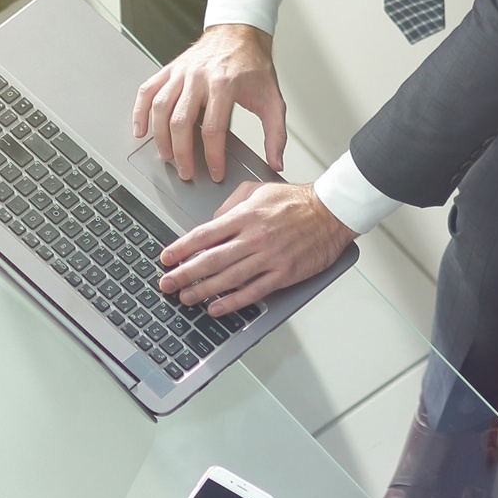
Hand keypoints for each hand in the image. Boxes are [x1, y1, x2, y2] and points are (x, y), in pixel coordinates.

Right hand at [133, 24, 285, 183]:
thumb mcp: (273, 98)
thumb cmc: (254, 65)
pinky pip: (147, 90)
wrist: (240, 33)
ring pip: (161, 108)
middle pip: (181, 122)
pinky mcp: (170, 69)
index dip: (213, 156)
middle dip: (182, 153)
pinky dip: (140, 111)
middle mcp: (199, 77)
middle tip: (186, 172)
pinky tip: (141, 129)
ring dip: (160, 137)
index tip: (215, 172)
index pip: (213, 129)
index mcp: (224, 84)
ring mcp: (181, 72)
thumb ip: (276, 133)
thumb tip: (275, 161)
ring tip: (166, 156)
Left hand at [158, 180, 352, 313]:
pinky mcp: (284, 274)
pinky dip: (233, 302)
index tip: (166, 258)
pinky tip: (217, 308)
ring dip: (203, 290)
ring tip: (185, 297)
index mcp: (246, 216)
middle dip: (184, 273)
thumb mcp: (258, 190)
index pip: (204, 234)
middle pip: (211, 259)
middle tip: (166, 283)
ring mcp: (269, 258)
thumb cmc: (296, 201)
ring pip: (229, 278)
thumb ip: (231, 204)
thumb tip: (211, 222)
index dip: (181, 248)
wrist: (331, 212)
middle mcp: (254, 237)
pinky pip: (253, 292)